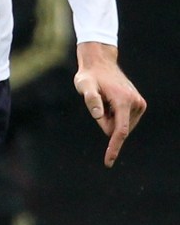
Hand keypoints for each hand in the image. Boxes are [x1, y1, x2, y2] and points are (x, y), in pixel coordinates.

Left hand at [74, 42, 146, 167]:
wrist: (100, 62)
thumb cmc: (90, 75)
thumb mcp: (84, 84)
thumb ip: (91, 98)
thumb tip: (98, 114)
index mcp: (124, 101)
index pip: (120, 131)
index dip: (114, 148)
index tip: (108, 162)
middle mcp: (136, 103)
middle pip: (117, 129)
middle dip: (105, 122)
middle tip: (99, 102)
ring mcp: (139, 104)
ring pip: (120, 126)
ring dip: (110, 118)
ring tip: (105, 99)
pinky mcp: (139, 105)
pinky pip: (123, 121)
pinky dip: (114, 115)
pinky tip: (110, 101)